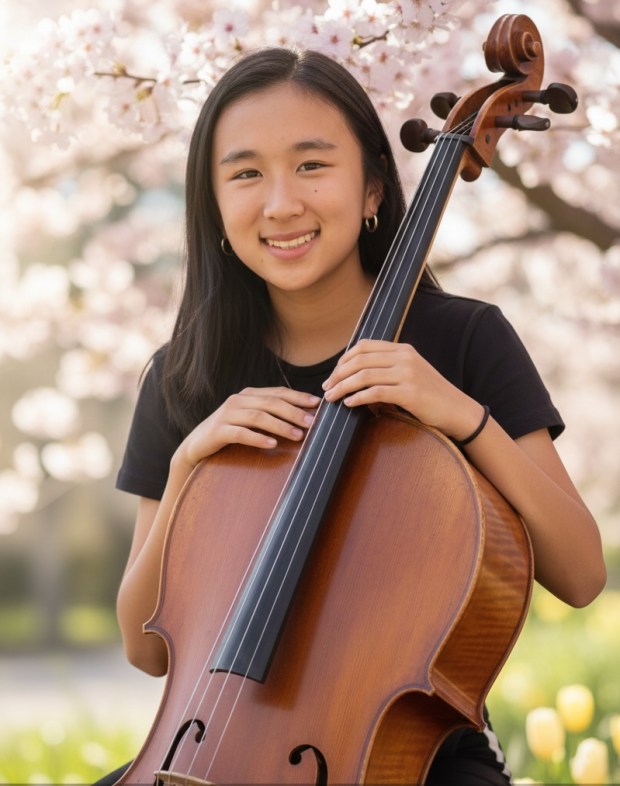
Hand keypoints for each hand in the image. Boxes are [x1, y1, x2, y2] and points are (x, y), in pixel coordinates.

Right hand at [175, 387, 320, 469]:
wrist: (195, 446)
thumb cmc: (228, 433)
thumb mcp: (249, 420)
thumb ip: (269, 415)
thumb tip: (302, 417)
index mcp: (248, 395)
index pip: (278, 392)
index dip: (298, 397)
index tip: (317, 404)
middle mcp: (238, 401)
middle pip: (271, 403)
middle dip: (294, 412)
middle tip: (312, 422)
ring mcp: (227, 414)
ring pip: (258, 417)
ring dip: (280, 426)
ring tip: (298, 435)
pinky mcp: (218, 431)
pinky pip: (241, 433)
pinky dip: (258, 438)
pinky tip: (271, 444)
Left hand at [322, 339, 481, 440]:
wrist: (457, 410)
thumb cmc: (430, 396)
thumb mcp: (409, 373)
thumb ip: (387, 369)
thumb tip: (355, 376)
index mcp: (402, 349)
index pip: (363, 346)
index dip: (343, 359)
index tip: (333, 374)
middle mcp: (404, 357)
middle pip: (359, 360)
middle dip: (338, 374)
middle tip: (327, 388)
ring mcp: (408, 374)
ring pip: (364, 375)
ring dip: (343, 387)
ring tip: (332, 397)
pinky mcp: (410, 393)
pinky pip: (375, 392)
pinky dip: (358, 398)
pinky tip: (349, 404)